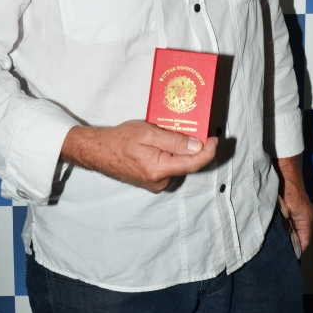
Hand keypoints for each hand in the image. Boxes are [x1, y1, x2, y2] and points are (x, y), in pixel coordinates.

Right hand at [61, 119, 217, 193]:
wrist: (99, 151)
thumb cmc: (120, 139)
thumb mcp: (148, 133)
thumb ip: (174, 141)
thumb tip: (197, 147)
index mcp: (159, 169)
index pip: (194, 163)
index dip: (208, 151)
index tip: (214, 138)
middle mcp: (160, 181)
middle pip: (187, 164)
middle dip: (193, 147)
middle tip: (191, 128)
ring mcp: (156, 184)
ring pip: (178, 165)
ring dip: (180, 150)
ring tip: (170, 133)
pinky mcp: (152, 181)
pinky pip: (169, 167)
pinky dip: (171, 155)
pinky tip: (163, 142)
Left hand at [272, 155, 312, 252]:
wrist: (285, 168)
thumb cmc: (286, 186)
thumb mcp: (283, 209)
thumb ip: (284, 224)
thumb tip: (281, 238)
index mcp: (306, 218)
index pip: (304, 240)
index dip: (297, 249)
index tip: (288, 256)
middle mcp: (306, 214)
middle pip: (301, 234)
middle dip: (291, 241)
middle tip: (279, 249)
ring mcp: (302, 209)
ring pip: (296, 226)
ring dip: (288, 232)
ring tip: (277, 239)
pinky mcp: (296, 203)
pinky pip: (293, 218)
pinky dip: (286, 223)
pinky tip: (277, 224)